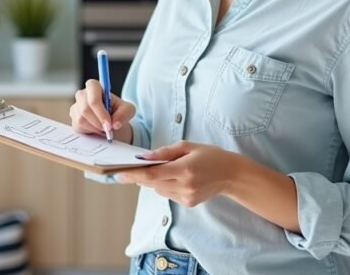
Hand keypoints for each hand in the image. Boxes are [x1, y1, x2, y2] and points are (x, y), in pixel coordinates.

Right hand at [70, 79, 134, 140]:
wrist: (112, 122)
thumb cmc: (119, 112)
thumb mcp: (128, 110)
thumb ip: (124, 114)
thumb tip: (115, 123)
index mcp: (95, 86)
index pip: (92, 90)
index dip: (100, 109)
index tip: (109, 122)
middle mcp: (82, 94)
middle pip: (85, 108)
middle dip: (98, 122)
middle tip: (108, 129)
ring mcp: (76, 106)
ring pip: (81, 119)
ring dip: (95, 127)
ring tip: (104, 127)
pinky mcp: (73, 118)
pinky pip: (78, 126)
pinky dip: (90, 131)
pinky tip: (97, 129)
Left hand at [115, 141, 244, 207]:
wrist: (231, 174)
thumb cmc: (209, 155)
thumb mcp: (188, 146)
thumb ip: (165, 152)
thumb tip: (144, 157)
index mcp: (185, 169)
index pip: (152, 174)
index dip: (133, 174)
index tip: (118, 174)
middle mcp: (185, 186)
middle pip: (152, 183)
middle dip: (139, 176)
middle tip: (127, 169)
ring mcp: (187, 197)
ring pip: (158, 190)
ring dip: (154, 180)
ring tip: (160, 169)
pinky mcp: (188, 203)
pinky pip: (167, 194)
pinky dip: (165, 185)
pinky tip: (174, 177)